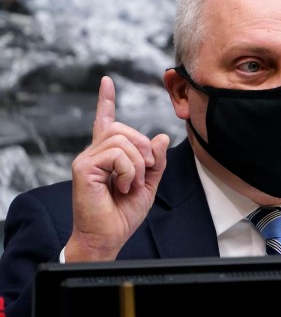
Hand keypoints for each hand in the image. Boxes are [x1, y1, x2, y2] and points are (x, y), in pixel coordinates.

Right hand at [65, 76, 169, 261]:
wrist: (109, 236)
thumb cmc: (123, 213)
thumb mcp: (148, 184)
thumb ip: (155, 161)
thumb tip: (161, 136)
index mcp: (108, 155)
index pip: (106, 121)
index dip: (106, 100)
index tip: (107, 81)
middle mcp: (94, 153)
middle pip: (123, 128)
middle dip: (143, 147)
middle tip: (145, 172)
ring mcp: (87, 159)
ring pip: (122, 139)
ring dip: (137, 162)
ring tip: (131, 183)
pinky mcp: (84, 168)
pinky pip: (116, 154)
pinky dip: (129, 170)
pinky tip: (122, 186)